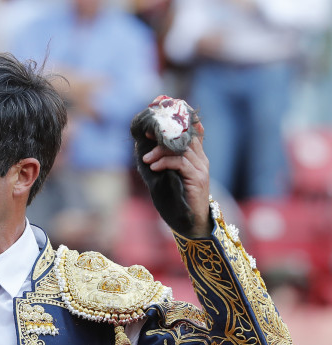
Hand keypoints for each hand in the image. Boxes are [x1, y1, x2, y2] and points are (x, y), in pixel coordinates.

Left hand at [141, 120, 211, 236]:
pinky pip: (180, 163)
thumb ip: (164, 164)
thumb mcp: (169, 177)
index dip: (175, 124)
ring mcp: (200, 168)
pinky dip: (165, 162)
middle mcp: (201, 159)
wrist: (192, 221)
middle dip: (164, 134)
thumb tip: (145, 153)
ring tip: (146, 159)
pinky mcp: (197, 178)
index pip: (190, 133)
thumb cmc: (178, 200)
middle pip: (185, 137)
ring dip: (160, 151)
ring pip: (181, 149)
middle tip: (146, 136)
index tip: (156, 123)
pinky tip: (154, 168)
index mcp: (196, 157)